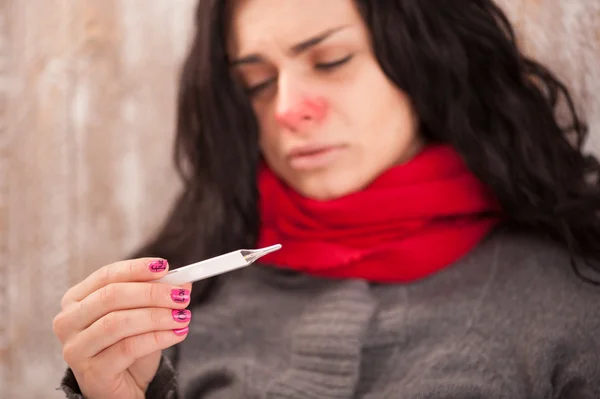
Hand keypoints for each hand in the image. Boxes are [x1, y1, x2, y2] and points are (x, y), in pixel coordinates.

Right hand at [53, 258, 191, 398]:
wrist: (122, 390)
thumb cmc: (128, 348)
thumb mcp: (144, 317)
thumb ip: (158, 297)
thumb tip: (183, 281)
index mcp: (76, 299)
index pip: (106, 275)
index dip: (136, 268)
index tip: (165, 266)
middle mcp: (68, 321)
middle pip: (111, 296)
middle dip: (151, 293)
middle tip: (181, 296)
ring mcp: (76, 348)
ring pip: (118, 322)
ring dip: (157, 316)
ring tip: (183, 316)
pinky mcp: (91, 372)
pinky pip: (128, 348)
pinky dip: (157, 338)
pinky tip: (178, 334)